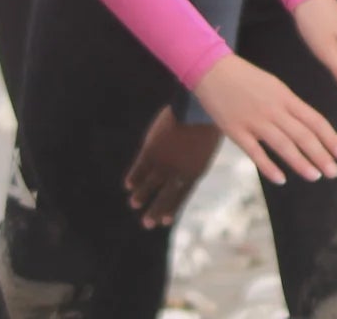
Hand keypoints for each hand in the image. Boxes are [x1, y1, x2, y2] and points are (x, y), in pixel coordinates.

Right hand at [123, 105, 222, 227]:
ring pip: (149, 185)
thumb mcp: (206, 144)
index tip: (165, 221)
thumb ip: (196, 158)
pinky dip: (134, 178)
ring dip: (141, 195)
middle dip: (155, 211)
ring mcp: (163, 164)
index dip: (172, 208)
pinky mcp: (150, 153)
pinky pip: (139, 169)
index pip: (182, 195)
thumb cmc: (207, 123)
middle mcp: (178, 173)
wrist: (198, 111)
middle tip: (147, 224)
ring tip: (135, 203)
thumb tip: (189, 164)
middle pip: (164, 197)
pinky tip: (129, 185)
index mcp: (195, 172)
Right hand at [190, 53, 336, 185]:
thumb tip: (309, 125)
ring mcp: (255, 121)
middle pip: (303, 135)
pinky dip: (268, 166)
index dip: (331, 138)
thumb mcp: (275, 86)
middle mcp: (274, 110)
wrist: (213, 70)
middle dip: (321, 155)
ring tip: (315, 176)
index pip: (315, 121)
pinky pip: (255, 152)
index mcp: (286, 97)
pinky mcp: (236, 131)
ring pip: (283, 145)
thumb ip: (291, 106)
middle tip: (335, 171)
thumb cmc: (246, 78)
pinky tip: (281, 178)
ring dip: (301, 163)